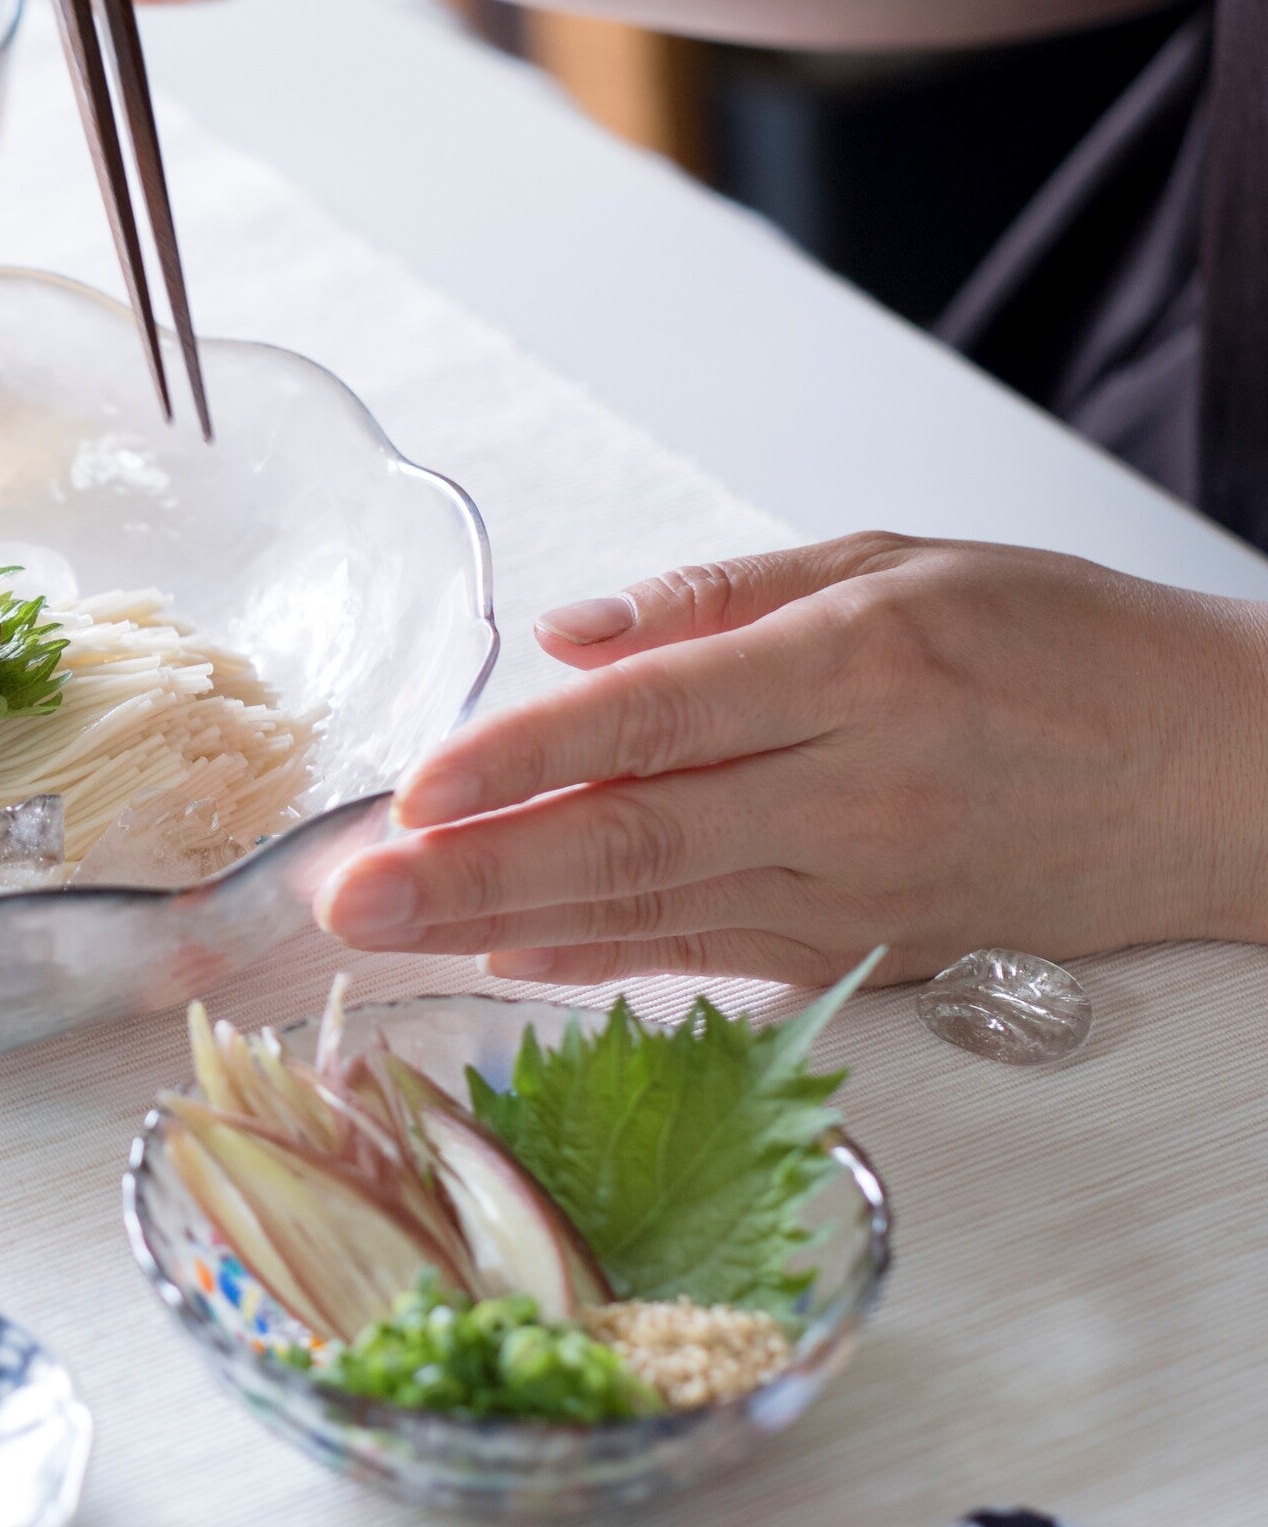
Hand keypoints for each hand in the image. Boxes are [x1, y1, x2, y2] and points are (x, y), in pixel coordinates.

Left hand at [314, 533, 1267, 984]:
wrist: (1217, 778)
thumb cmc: (1062, 646)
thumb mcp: (901, 562)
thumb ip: (724, 601)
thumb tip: (571, 637)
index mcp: (851, 669)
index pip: (648, 723)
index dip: (518, 762)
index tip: (409, 790)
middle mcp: (844, 793)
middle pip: (623, 841)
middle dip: (467, 875)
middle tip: (345, 900)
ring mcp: (852, 889)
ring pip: (649, 914)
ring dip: (502, 929)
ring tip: (386, 938)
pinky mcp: (862, 949)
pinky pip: (705, 958)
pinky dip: (598, 963)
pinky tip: (506, 964)